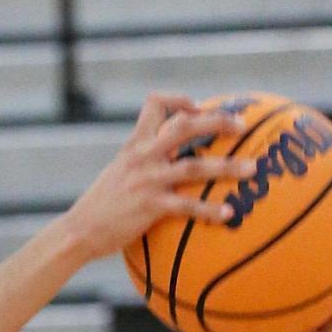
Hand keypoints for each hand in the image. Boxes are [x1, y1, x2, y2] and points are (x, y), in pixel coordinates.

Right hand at [65, 94, 257, 260]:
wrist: (78, 231)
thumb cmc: (99, 207)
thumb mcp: (117, 173)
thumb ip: (141, 162)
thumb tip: (167, 162)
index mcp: (134, 144)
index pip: (156, 103)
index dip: (181, 100)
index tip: (199, 108)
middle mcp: (143, 156)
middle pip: (186, 126)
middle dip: (218, 121)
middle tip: (242, 125)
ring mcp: (148, 180)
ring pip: (196, 167)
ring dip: (228, 167)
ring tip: (253, 170)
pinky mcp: (150, 207)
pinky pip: (188, 206)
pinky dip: (210, 210)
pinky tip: (228, 215)